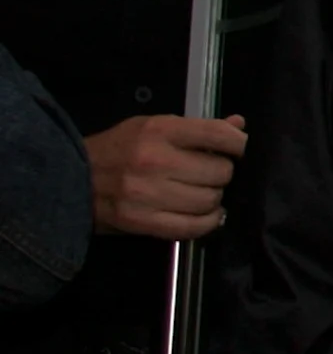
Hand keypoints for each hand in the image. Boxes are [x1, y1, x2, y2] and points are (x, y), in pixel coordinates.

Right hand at [85, 114, 247, 239]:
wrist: (71, 181)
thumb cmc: (118, 149)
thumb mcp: (153, 126)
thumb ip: (197, 128)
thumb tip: (239, 126)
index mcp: (159, 131)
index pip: (218, 136)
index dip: (239, 144)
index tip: (238, 150)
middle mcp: (155, 161)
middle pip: (220, 172)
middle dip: (224, 173)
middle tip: (212, 173)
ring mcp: (148, 195)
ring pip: (210, 200)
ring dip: (214, 198)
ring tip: (204, 193)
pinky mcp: (142, 222)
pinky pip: (192, 227)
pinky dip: (208, 222)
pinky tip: (208, 215)